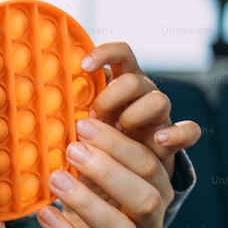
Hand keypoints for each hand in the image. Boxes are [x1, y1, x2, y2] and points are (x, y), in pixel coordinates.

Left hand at [36, 118, 171, 227]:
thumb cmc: (89, 184)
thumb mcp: (98, 158)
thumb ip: (97, 133)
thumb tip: (79, 83)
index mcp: (155, 183)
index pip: (149, 161)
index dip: (120, 143)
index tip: (85, 124)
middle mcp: (151, 217)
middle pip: (146, 196)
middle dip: (109, 171)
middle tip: (73, 148)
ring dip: (87, 202)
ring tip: (55, 178)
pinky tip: (45, 214)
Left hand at [81, 42, 200, 177]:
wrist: (117, 175)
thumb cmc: (91, 141)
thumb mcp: (77, 118)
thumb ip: (68, 104)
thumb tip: (39, 94)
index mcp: (119, 83)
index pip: (121, 54)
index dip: (105, 53)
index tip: (83, 65)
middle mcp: (142, 96)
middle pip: (136, 80)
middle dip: (112, 96)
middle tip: (91, 116)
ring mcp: (159, 118)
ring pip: (159, 101)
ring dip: (135, 114)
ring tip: (119, 129)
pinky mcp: (172, 142)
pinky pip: (189, 132)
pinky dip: (177, 133)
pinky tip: (159, 140)